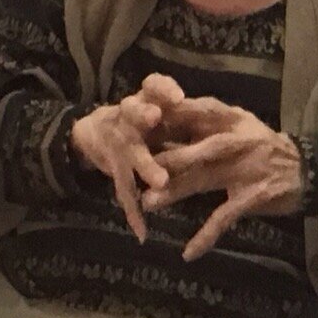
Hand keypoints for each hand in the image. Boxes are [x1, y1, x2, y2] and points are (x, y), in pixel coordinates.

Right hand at [71, 76, 184, 239]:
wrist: (92, 132)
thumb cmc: (137, 119)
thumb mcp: (153, 107)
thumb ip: (178, 112)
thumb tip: (225, 119)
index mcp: (143, 100)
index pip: (152, 85)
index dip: (163, 89)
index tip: (178, 96)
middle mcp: (127, 118)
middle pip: (133, 112)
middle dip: (142, 114)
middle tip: (155, 116)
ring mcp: (118, 143)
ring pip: (131, 152)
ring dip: (146, 165)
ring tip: (161, 181)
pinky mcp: (112, 169)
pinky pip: (123, 190)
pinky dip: (133, 212)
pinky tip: (143, 232)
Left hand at [145, 99, 303, 260]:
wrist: (306, 170)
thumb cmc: (263, 146)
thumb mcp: (239, 125)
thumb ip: (208, 124)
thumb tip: (165, 121)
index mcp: (232, 119)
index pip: (196, 111)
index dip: (168, 115)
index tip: (140, 121)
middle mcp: (237, 141)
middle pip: (196, 149)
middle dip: (165, 158)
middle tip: (135, 167)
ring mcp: (245, 170)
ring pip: (204, 180)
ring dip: (174, 192)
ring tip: (148, 203)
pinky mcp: (252, 198)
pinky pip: (224, 218)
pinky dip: (206, 237)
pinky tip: (188, 252)